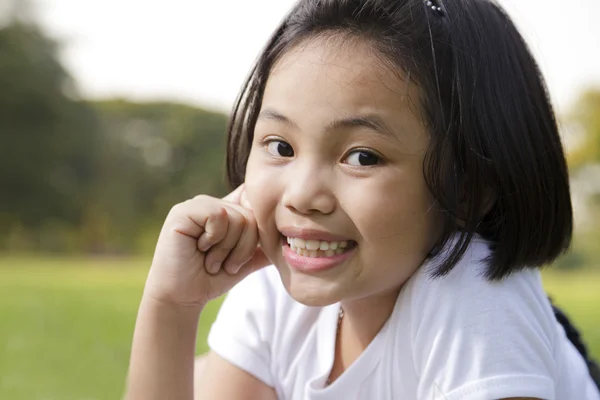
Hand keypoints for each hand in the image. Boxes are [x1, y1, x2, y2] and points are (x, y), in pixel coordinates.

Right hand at [143, 185, 269, 307]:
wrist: (181, 298)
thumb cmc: (209, 280)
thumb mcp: (243, 262)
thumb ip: (262, 249)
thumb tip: (292, 244)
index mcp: (227, 212)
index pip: (255, 200)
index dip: (260, 223)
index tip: (249, 250)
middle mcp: (213, 204)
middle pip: (253, 214)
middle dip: (243, 248)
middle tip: (223, 263)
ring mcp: (197, 205)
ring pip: (239, 217)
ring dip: (228, 249)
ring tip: (210, 260)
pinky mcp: (183, 211)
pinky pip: (219, 216)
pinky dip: (215, 240)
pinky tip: (199, 249)